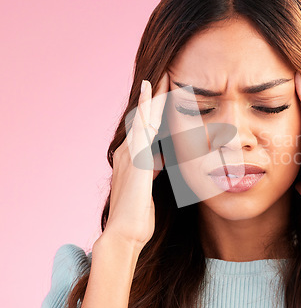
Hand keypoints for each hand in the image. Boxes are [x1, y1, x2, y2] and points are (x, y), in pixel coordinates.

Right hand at [103, 72, 168, 249]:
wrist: (126, 234)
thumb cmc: (138, 216)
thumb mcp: (148, 186)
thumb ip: (152, 170)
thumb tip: (161, 160)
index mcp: (133, 158)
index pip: (146, 127)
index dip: (156, 109)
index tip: (168, 91)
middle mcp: (128, 151)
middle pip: (144, 117)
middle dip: (155, 96)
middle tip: (166, 74)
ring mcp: (130, 154)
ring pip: (142, 117)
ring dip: (152, 96)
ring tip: (163, 75)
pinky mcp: (136, 159)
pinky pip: (141, 126)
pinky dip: (145, 107)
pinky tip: (150, 91)